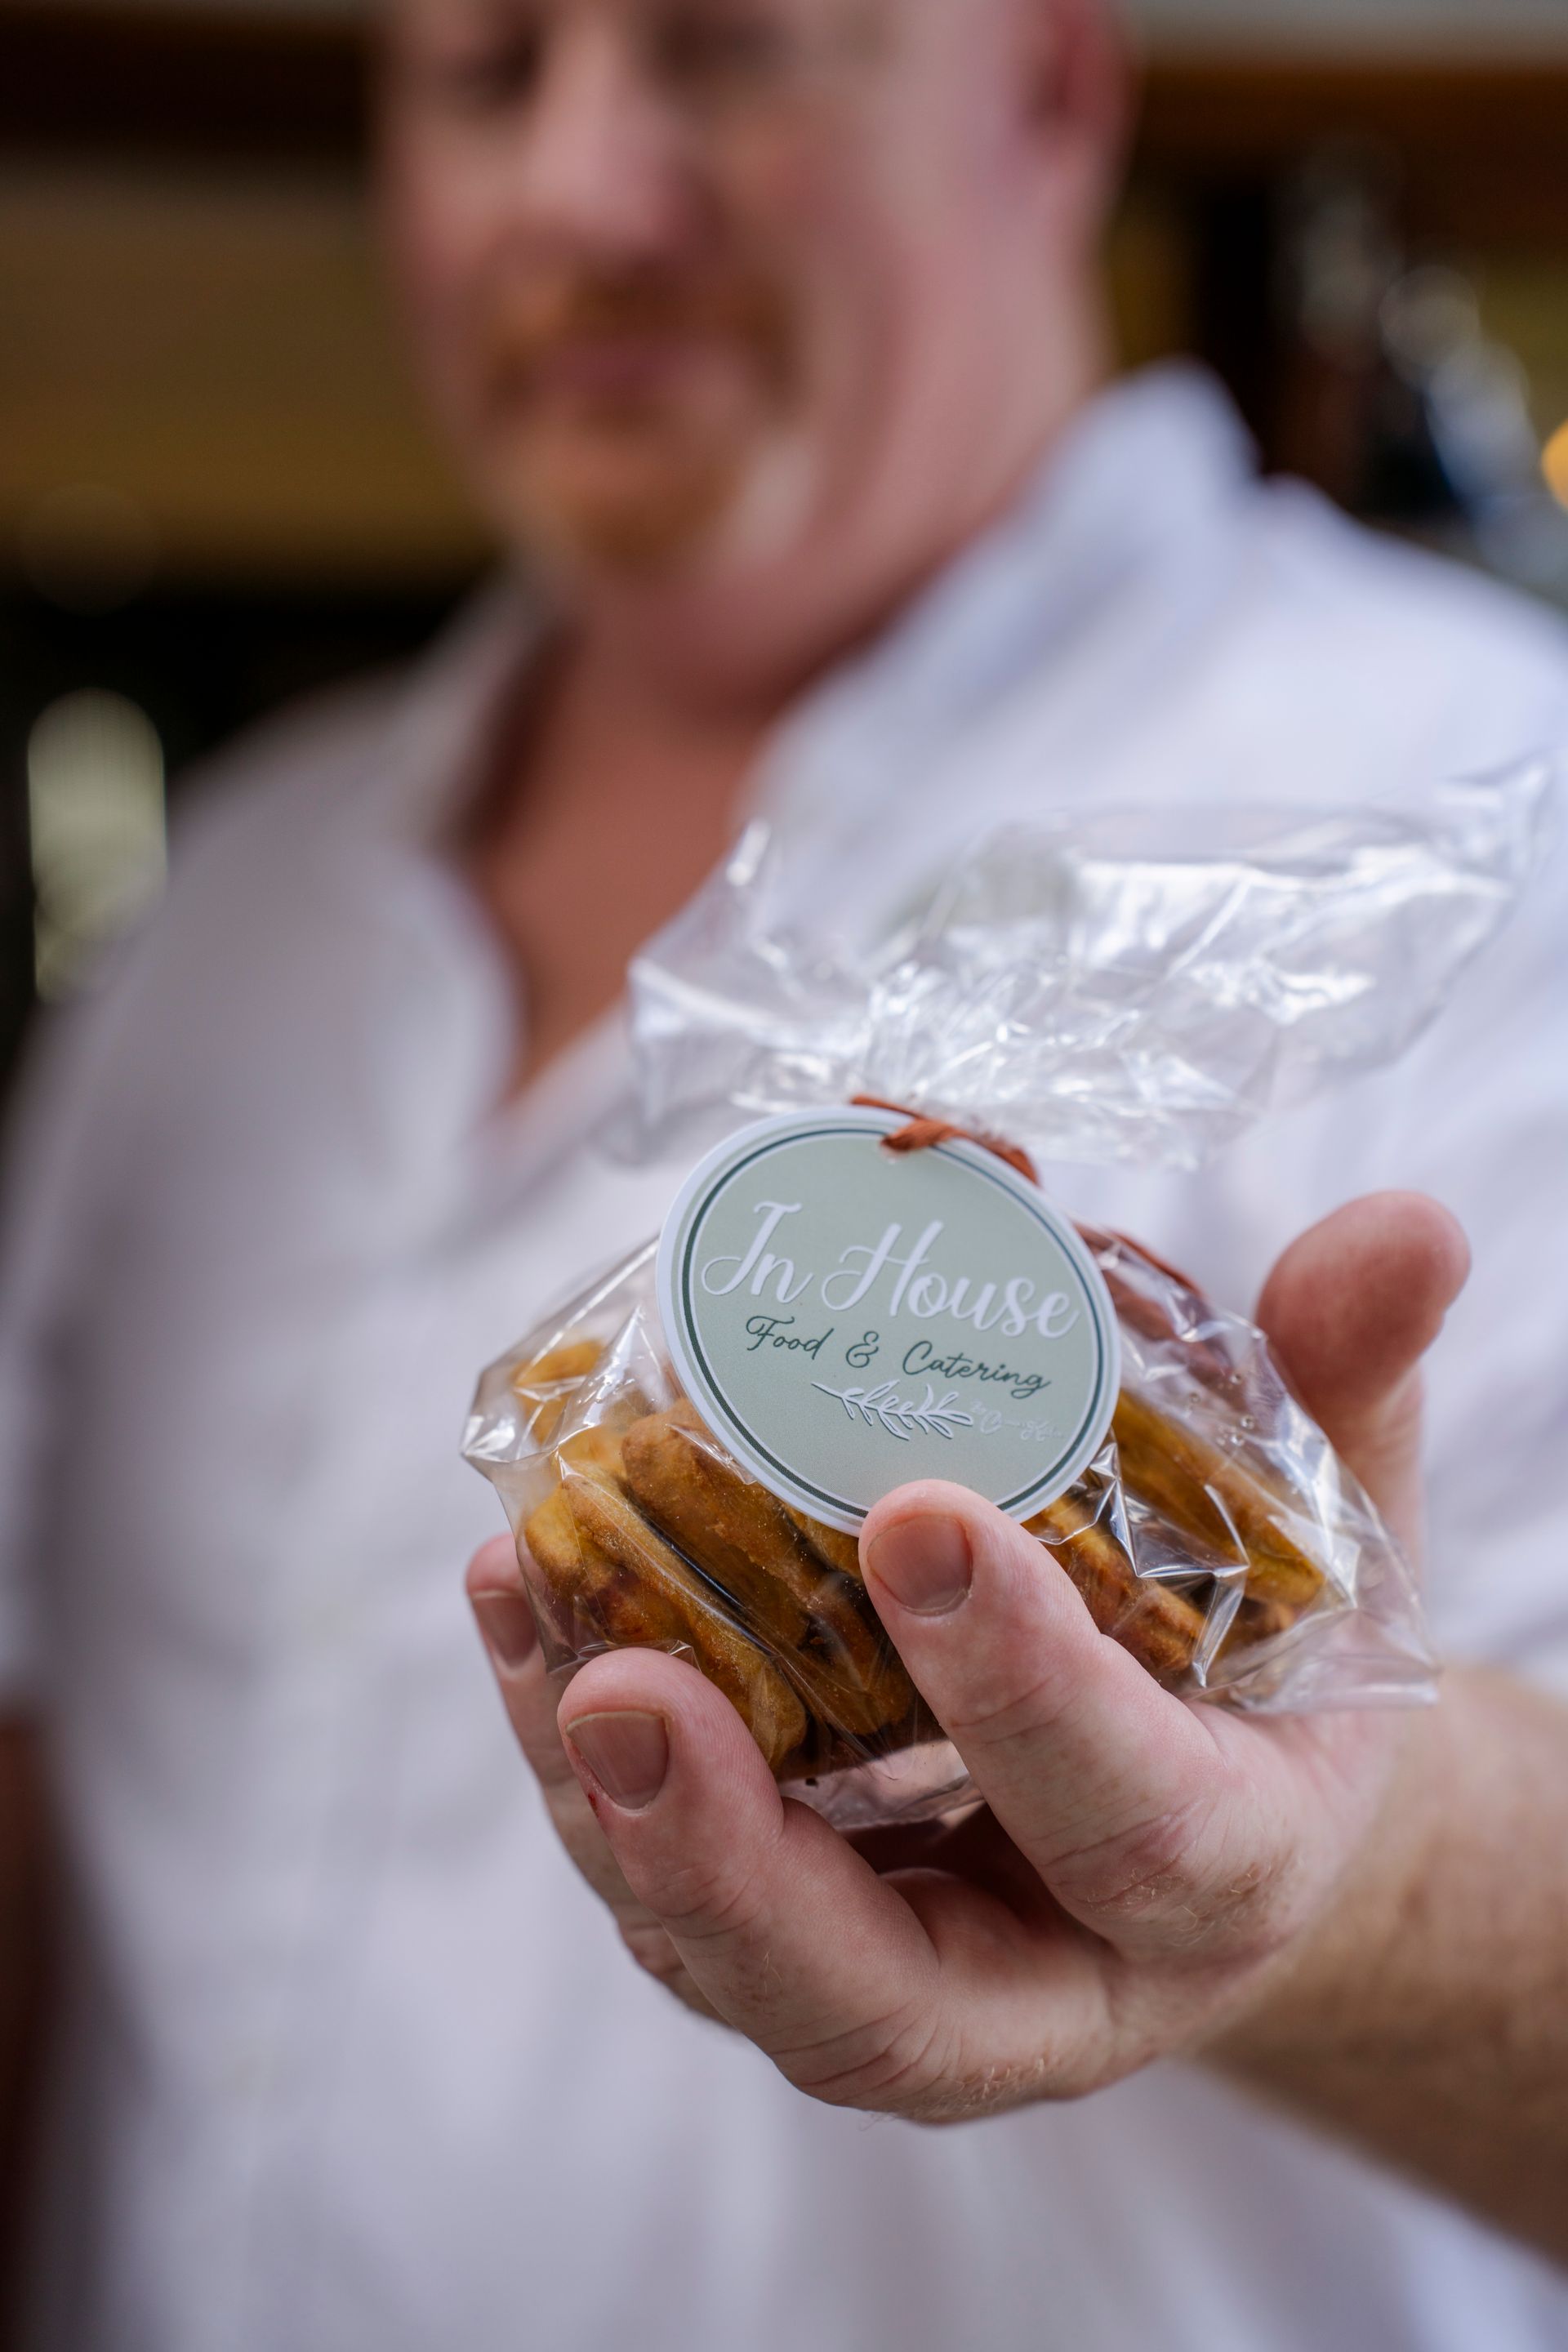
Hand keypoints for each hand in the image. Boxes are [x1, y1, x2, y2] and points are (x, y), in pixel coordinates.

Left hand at [468, 1193, 1467, 2116]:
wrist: (1217, 1802)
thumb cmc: (1274, 1666)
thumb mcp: (1340, 1535)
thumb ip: (1349, 1392)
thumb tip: (1404, 1228)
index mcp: (1221, 1877)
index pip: (1134, 1823)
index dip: (1029, 1693)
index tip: (920, 1521)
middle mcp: (1044, 1974)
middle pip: (877, 1999)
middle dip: (741, 1864)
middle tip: (630, 1695)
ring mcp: (898, 1966)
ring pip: (731, 1952)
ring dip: (611, 1801)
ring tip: (530, 1609)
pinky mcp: (793, 1918)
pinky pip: (672, 1876)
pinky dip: (576, 1750)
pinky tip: (522, 1594)